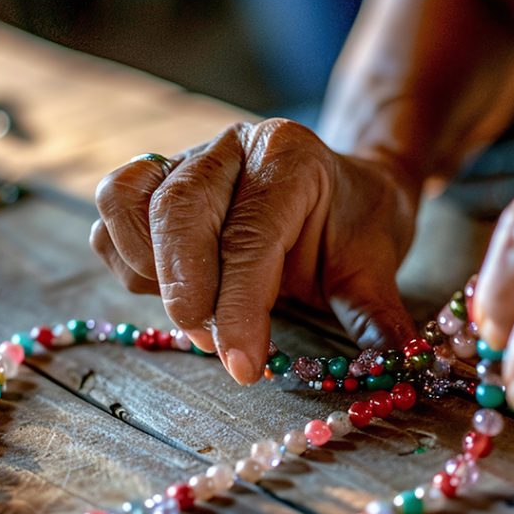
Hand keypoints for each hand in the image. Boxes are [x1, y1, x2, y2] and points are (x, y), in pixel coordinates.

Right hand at [91, 119, 419, 383]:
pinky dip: (127, 259)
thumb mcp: (376, 268)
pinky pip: (113, 213)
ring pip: (128, 200)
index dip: (240, 307)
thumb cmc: (355, 229)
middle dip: (187, 290)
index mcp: (288, 156)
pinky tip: (168, 289)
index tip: (243, 366)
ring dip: (149, 271)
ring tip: (195, 315)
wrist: (342, 192)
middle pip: (179, 210)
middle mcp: (231, 146)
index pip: (249, 235)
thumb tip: (400, 367)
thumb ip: (377, 316)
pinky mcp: (154, 179)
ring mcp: (186, 157)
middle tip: (211, 346)